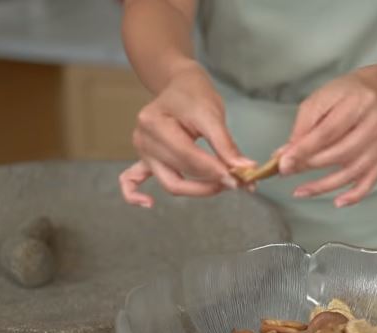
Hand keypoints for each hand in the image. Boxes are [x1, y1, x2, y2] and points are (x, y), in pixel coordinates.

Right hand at [119, 63, 253, 206]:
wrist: (179, 84)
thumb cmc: (194, 94)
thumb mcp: (212, 114)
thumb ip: (226, 145)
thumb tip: (244, 169)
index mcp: (155, 123)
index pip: (188, 157)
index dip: (215, 171)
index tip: (240, 179)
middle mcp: (144, 139)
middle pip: (179, 173)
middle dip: (211, 181)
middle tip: (238, 182)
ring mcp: (142, 151)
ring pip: (169, 182)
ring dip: (196, 190)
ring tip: (222, 186)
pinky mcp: (144, 159)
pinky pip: (132, 180)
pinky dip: (135, 195)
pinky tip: (148, 204)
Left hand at [277, 71, 376, 207]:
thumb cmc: (345, 95)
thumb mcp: (319, 100)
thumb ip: (302, 128)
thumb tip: (284, 155)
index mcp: (357, 102)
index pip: (327, 132)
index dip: (303, 150)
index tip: (284, 163)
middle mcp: (376, 121)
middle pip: (340, 152)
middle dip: (310, 165)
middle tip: (288, 172)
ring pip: (353, 170)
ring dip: (325, 186)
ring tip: (301, 191)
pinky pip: (371, 180)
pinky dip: (355, 194)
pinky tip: (338, 201)